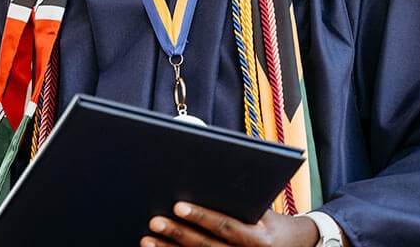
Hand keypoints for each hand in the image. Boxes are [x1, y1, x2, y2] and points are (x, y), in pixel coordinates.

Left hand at [141, 202, 319, 246]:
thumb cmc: (272, 222)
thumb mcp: (262, 210)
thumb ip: (237, 200)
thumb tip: (200, 179)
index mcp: (259, 239)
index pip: (225, 226)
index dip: (200, 216)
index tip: (176, 206)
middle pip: (206, 246)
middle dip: (177, 234)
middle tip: (153, 221)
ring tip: (147, 240)